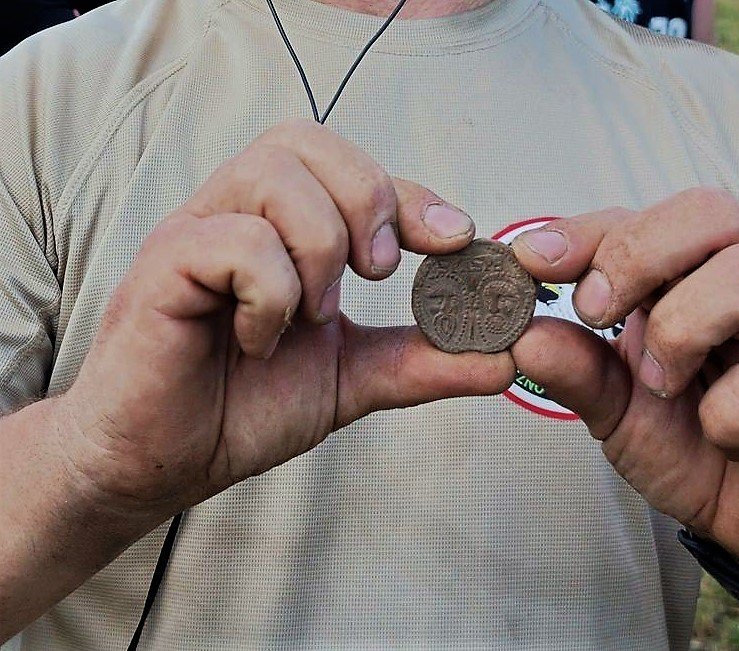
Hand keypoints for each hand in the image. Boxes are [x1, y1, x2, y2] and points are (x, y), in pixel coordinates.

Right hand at [60, 119, 514, 524]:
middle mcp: (237, 215)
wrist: (163, 460)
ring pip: (274, 175)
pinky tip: (261, 339)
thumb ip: (423, 361)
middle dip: (366, 197)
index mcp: (281, 230)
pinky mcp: (164, 265)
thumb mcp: (353, 379)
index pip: (351, 169)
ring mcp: (197, 234)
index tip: (455, 237)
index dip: (410, 194)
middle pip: (306, 141)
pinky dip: (272, 291)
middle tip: (379, 271)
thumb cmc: (243, 408)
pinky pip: (235, 240)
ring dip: (319, 246)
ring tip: (316, 314)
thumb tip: (504, 357)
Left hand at [510, 187, 738, 577]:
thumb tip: (524, 337)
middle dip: (636, 255)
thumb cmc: (695, 447)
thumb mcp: (616, 409)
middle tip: (597, 313)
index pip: (645, 220)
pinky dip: (731, 418)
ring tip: (664, 386)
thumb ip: (576, 371)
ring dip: (682, 333)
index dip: (585, 230)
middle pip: (710, 214)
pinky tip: (729, 440)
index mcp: (690, 284)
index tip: (532, 261)